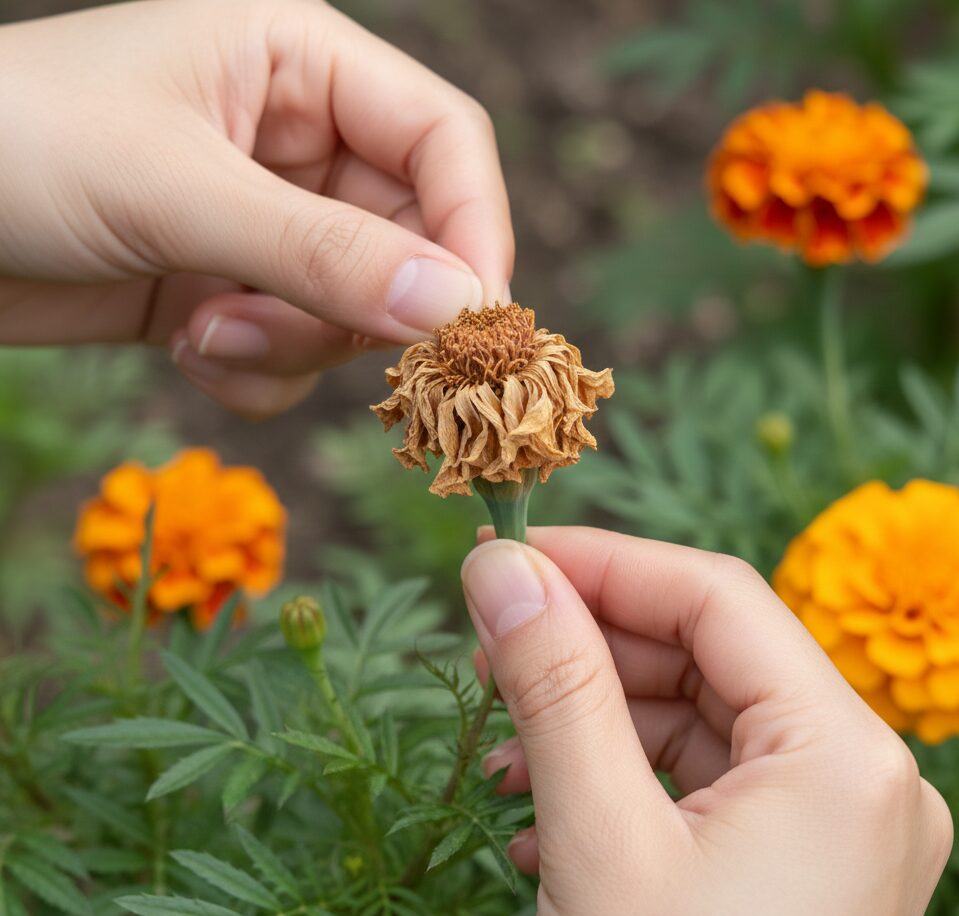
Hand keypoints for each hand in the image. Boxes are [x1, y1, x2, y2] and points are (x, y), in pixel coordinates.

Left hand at [0, 0, 511, 416]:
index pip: (442, 143)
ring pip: (353, 313)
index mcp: (299, 62)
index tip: (474, 325)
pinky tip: (188, 348)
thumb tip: (455, 309)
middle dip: (360, 309)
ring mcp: (267, 224)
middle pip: (407, 244)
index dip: (473, 231)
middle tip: (307, 338)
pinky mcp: (234, 291)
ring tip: (208, 332)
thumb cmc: (14, 145)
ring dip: (293, 344)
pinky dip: (257, 371)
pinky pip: (297, 353)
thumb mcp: (176, 189)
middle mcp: (299, 142)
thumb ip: (323, 253)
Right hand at [461, 528, 952, 915]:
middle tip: (493, 648)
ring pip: (696, 718)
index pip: (718, 598)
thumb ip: (554, 685)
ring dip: (593, 717)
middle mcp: (860, 781)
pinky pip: (700, 782)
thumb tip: (502, 569)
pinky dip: (620, 776)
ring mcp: (832, 829)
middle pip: (709, 654)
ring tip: (505, 747)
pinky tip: (543, 809)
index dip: (607, 563)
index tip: (510, 559)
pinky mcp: (793, 869)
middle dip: (592, 645)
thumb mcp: (597, 839)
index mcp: (845, 757)